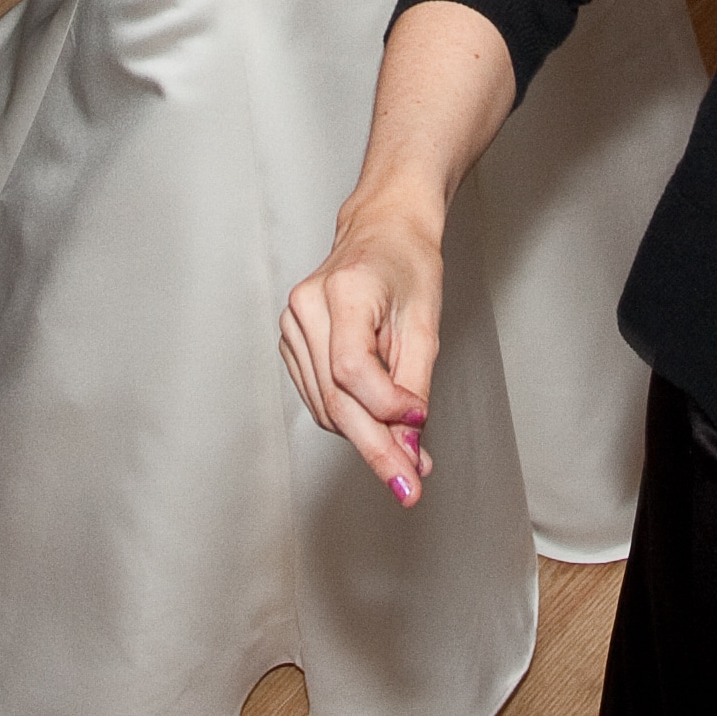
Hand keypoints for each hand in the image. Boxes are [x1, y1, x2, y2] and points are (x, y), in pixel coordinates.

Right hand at [280, 200, 444, 506]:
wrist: (382, 229)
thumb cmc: (408, 263)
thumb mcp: (425, 320)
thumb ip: (414, 384)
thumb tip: (408, 443)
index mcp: (341, 291)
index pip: (352, 369)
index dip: (386, 407)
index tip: (419, 432)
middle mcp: (305, 308)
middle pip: (336, 397)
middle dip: (375, 448)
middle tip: (408, 486)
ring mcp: (291, 326)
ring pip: (326, 407)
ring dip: (366, 437)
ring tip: (407, 458)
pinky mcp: (292, 343)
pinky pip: (320, 398)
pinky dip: (351, 419)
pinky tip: (382, 428)